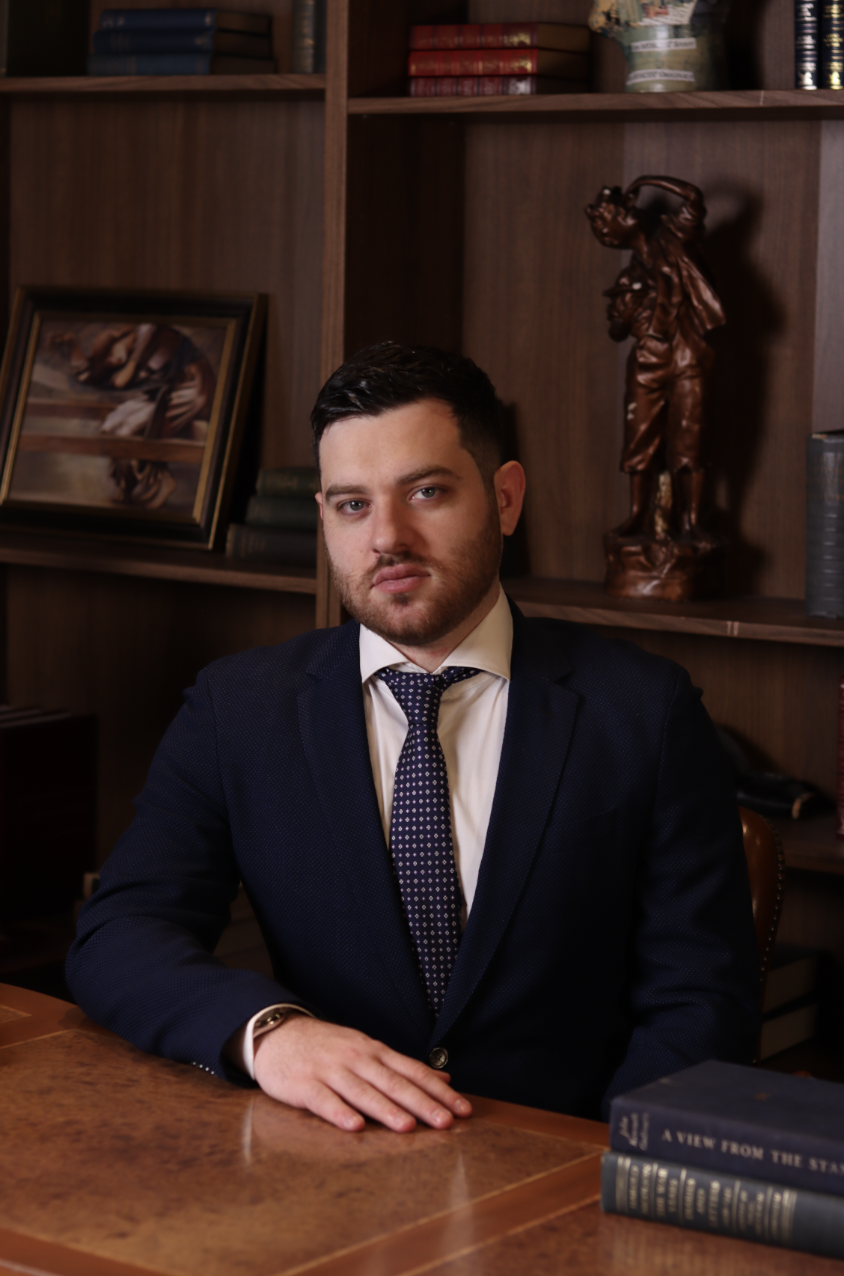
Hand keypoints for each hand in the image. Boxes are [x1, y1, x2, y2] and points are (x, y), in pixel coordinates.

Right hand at [253, 1014, 472, 1132]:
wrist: (277, 1034)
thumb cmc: (328, 1047)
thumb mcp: (367, 1050)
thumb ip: (403, 1066)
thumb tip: (443, 1078)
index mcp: (375, 1052)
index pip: (413, 1071)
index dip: (439, 1091)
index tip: (463, 1109)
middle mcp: (357, 1059)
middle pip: (394, 1082)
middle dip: (422, 1103)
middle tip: (446, 1122)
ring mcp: (330, 1071)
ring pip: (363, 1092)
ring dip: (387, 1109)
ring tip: (408, 1126)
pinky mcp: (304, 1085)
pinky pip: (325, 1101)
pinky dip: (340, 1113)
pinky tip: (355, 1127)